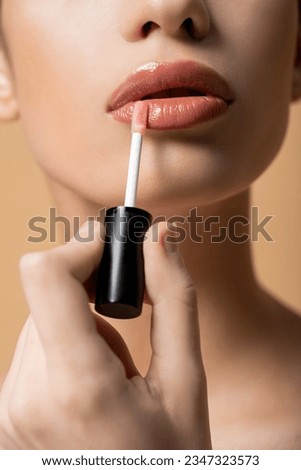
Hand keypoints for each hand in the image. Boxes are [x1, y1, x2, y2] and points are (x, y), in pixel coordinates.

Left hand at [0, 221, 210, 448]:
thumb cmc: (169, 461)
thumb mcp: (187, 382)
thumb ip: (174, 301)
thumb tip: (159, 238)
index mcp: (75, 387)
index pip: (45, 275)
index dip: (82, 248)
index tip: (114, 252)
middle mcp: (25, 397)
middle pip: (49, 297)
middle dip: (92, 300)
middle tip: (131, 335)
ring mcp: (9, 410)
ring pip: (41, 324)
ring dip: (82, 331)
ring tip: (115, 377)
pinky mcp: (6, 416)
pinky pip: (34, 353)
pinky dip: (66, 353)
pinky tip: (93, 391)